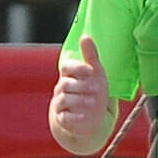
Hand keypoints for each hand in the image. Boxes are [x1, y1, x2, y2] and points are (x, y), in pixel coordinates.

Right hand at [49, 34, 109, 150]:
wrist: (90, 122)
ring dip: (79, 100)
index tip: (91, 71)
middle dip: (81, 85)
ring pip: (64, 99)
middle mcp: (62, 89)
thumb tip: (85, 36)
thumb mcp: (96, 75)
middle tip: (96, 88)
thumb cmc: (93, 94)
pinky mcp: (63, 120)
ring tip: (93, 102)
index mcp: (70, 76)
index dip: (77, 68)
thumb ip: (91, 57)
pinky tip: (85, 116)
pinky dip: (74, 117)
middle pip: (66, 84)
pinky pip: (64, 117)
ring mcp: (61, 105)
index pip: (66, 67)